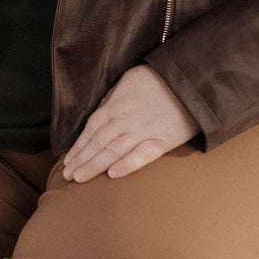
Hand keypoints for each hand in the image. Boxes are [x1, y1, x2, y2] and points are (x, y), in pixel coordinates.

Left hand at [60, 64, 200, 182]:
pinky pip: (142, 155)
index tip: (67, 160)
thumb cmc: (159, 79)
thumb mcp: (129, 80)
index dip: (78, 146)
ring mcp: (144, 131)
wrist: (191, 81)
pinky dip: (127, 165)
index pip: (91, 129)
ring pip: (114, 151)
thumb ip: (113, 98)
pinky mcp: (163, 140)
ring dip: (94, 166)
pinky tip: (113, 175)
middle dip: (81, 160)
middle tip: (67, 175)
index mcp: (117, 105)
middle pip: (98, 142)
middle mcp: (126, 119)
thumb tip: (100, 112)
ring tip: (79, 178)